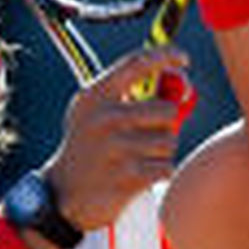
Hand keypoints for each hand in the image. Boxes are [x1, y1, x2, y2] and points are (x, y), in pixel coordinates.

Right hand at [42, 46, 189, 231]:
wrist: (64, 193)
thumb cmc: (89, 146)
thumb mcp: (96, 113)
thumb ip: (131, 95)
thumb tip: (178, 84)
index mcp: (95, 96)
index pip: (137, 63)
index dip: (165, 55)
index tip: (184, 59)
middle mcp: (105, 118)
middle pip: (167, 110)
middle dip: (164, 125)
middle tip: (144, 136)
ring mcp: (116, 147)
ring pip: (169, 141)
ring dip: (160, 152)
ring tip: (135, 158)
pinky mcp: (128, 176)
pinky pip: (166, 167)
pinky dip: (158, 173)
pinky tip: (136, 176)